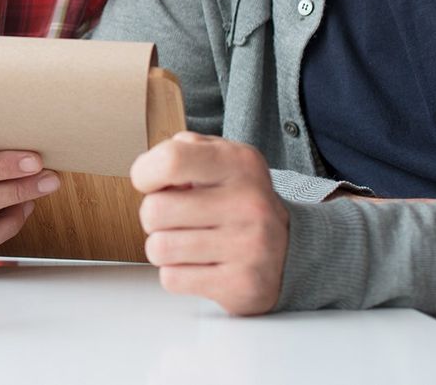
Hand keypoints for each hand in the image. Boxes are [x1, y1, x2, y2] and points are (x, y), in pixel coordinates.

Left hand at [130, 132, 288, 315]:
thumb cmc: (240, 201)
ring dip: (163, 246)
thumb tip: (149, 169)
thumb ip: (186, 150)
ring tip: (186, 240)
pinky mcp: (240, 286)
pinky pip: (172, 279)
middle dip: (154, 215)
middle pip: (155, 210)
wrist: (289, 251)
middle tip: (174, 217)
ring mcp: (246, 247)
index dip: (145, 172)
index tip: (149, 181)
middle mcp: (247, 203)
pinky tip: (199, 263)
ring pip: (159, 248)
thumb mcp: (223, 159)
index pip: (172, 160)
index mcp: (239, 164)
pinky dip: (176, 272)